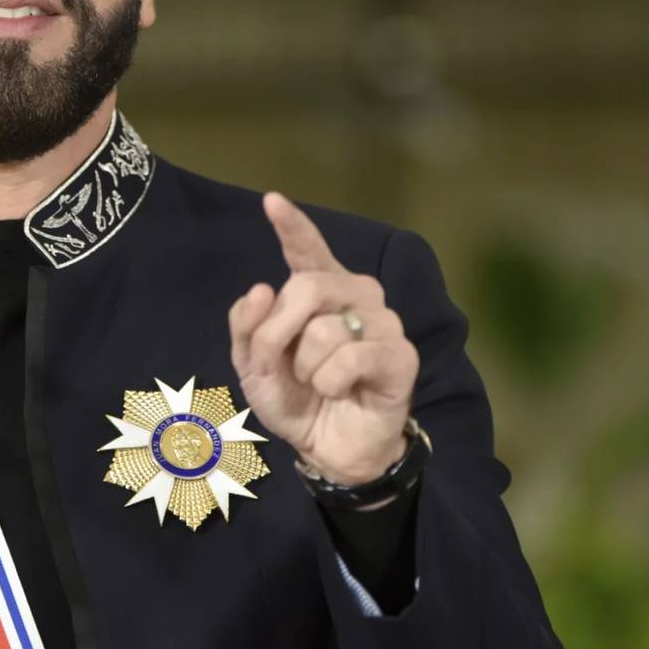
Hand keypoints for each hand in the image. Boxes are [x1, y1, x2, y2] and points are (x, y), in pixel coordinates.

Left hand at [229, 193, 418, 485]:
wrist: (328, 447)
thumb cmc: (296, 398)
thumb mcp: (254, 365)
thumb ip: (247, 326)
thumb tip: (260, 289)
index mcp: (320, 291)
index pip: (307, 251)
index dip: (292, 226)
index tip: (272, 201)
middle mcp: (356, 296)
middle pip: (306, 287)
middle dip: (278, 332)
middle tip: (281, 365)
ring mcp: (383, 322)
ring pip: (324, 329)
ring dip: (306, 368)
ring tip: (319, 384)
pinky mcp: (400, 355)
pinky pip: (350, 357)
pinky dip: (330, 382)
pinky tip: (340, 392)